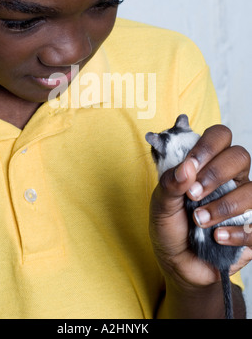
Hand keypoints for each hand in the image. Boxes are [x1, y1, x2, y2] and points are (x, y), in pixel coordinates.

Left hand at [149, 124, 251, 288]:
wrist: (178, 265)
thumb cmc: (170, 228)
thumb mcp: (160, 206)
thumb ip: (169, 184)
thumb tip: (186, 167)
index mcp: (207, 165)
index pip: (219, 136)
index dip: (208, 146)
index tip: (190, 165)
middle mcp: (230, 179)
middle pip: (240, 157)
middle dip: (216, 173)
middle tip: (193, 194)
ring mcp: (244, 203)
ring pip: (251, 190)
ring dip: (223, 206)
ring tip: (199, 220)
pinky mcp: (251, 229)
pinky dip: (237, 232)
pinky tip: (217, 238)